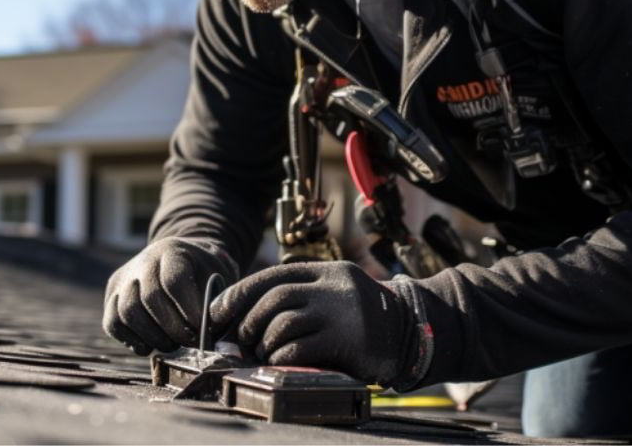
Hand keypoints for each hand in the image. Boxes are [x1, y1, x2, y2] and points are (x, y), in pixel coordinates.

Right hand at [102, 236, 238, 354]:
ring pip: (128, 312)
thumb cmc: (202, 272)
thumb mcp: (217, 273)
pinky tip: (150, 345)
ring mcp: (123, 279)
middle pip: (150, 298)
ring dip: (152, 336)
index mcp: (172, 251)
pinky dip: (131, 340)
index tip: (202, 329)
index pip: (174, 280)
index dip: (188, 309)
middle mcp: (143, 262)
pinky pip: (113, 323)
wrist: (176, 259)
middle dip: (172, 328)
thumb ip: (217, 296)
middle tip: (190, 342)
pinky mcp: (111, 296)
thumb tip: (212, 328)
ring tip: (172, 345)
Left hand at [208, 261, 428, 387]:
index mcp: (327, 270)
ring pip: (283, 322)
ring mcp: (341, 312)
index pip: (274, 275)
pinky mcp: (346, 341)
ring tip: (262, 352)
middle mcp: (333, 286)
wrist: (412, 333)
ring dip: (264, 341)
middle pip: (275, 297)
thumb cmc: (363, 318)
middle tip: (241, 339)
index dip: (240, 293)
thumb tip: (247, 314)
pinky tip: (280, 361)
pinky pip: (299, 348)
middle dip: (249, 320)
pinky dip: (281, 357)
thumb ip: (303, 294)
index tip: (219, 311)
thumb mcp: (337, 292)